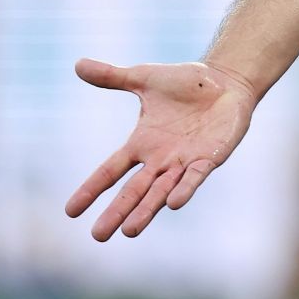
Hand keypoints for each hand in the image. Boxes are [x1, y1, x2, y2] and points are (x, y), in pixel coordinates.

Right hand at [64, 58, 258, 239]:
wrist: (227, 81)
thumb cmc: (186, 83)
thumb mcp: (145, 78)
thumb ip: (113, 77)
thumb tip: (77, 64)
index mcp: (142, 143)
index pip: (111, 170)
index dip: (92, 188)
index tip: (71, 211)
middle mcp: (160, 158)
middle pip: (133, 190)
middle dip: (117, 212)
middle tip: (98, 235)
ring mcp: (184, 161)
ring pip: (161, 191)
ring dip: (146, 210)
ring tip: (129, 232)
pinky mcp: (209, 157)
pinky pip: (194, 177)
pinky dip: (184, 189)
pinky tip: (173, 204)